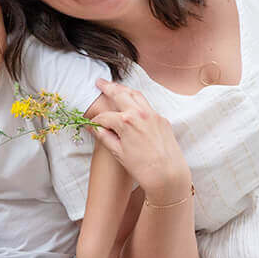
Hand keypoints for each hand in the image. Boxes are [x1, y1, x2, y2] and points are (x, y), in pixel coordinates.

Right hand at [90, 80, 189, 204]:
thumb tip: (93, 127)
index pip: (104, 117)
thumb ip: (104, 137)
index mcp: (126, 122)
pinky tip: (131, 102)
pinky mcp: (162, 119)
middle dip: (107, 87)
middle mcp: (140, 114)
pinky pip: (147, 104)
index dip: (95, 121)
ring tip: (114, 86)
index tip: (90, 123)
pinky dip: (137, 100)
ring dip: (124, 89)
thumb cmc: (143, 168)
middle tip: (99, 82)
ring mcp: (153, 115)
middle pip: (120, 94)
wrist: (168, 176)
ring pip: (136, 94)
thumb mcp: (118, 153)